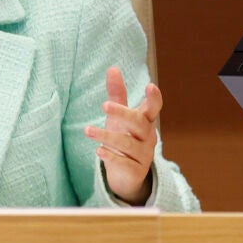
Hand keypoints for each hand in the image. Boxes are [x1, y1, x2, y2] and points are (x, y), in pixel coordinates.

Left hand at [83, 66, 160, 204]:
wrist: (128, 174)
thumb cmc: (124, 138)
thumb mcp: (119, 117)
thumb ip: (117, 95)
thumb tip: (113, 68)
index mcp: (146, 122)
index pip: (154, 108)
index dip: (154, 98)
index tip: (150, 86)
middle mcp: (147, 138)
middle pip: (139, 123)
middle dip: (123, 114)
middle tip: (105, 105)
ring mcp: (143, 155)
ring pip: (127, 144)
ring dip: (107, 137)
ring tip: (87, 130)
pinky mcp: (135, 171)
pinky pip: (124, 163)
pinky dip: (111, 157)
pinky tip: (98, 151)